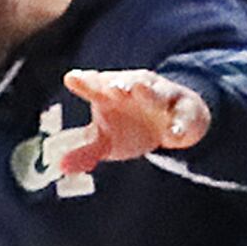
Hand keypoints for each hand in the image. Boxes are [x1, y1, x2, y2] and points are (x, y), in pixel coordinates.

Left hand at [54, 68, 211, 178]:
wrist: (175, 123)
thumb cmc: (131, 127)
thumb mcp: (106, 140)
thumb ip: (85, 151)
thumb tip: (60, 166)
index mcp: (110, 93)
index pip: (95, 85)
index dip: (85, 81)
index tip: (72, 79)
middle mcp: (135, 89)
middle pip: (127, 82)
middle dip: (121, 83)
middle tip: (113, 87)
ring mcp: (162, 96)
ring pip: (155, 91)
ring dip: (148, 91)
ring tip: (141, 91)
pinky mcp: (185, 109)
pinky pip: (183, 116)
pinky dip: (179, 124)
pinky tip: (173, 134)